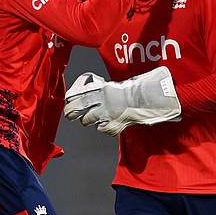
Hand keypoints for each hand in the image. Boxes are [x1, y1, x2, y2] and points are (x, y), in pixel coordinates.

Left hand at [64, 66, 181, 135]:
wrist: (148, 99)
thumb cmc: (133, 90)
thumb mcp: (113, 85)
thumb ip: (100, 88)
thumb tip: (87, 88)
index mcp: (102, 88)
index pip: (79, 93)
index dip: (71, 98)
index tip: (67, 101)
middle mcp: (103, 101)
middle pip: (79, 107)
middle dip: (72, 112)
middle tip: (70, 114)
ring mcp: (108, 114)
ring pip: (88, 120)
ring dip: (87, 120)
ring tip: (88, 120)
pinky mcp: (114, 125)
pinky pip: (102, 129)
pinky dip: (102, 127)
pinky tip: (105, 124)